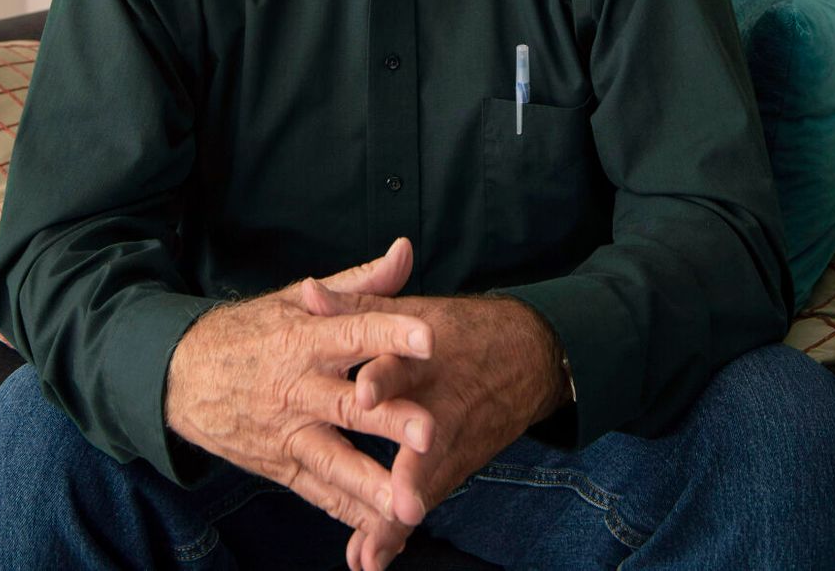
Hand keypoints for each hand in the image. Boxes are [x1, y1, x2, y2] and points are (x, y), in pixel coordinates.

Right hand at [164, 238, 435, 539]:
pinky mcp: (279, 466)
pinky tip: (382, 533)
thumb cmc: (251, 331)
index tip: (429, 338)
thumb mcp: (296, 298)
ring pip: (333, 461)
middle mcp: (296, 388)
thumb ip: (360, 283)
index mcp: (304, 338)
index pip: (352, 332)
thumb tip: (406, 251)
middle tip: (431, 433)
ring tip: (411, 507)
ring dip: (371, 486)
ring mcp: (286, 432)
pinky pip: (317, 493)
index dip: (390, 333)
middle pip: (347, 405)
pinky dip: (348, 513)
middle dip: (389, 421)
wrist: (181, 376)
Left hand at [300, 258, 568, 570]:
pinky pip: (424, 499)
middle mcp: (443, 403)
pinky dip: (396, 531)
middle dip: (411, 473)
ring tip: (372, 549)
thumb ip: (355, 307)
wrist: (529, 356)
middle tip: (399, 505)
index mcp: (425, 357)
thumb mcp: (411, 312)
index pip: (403, 365)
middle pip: (426, 441)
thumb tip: (305, 291)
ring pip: (425, 483)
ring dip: (398, 517)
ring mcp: (453, 440)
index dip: (384, 379)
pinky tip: (371, 557)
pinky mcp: (456, 466)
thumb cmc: (459, 330)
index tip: (363, 394)